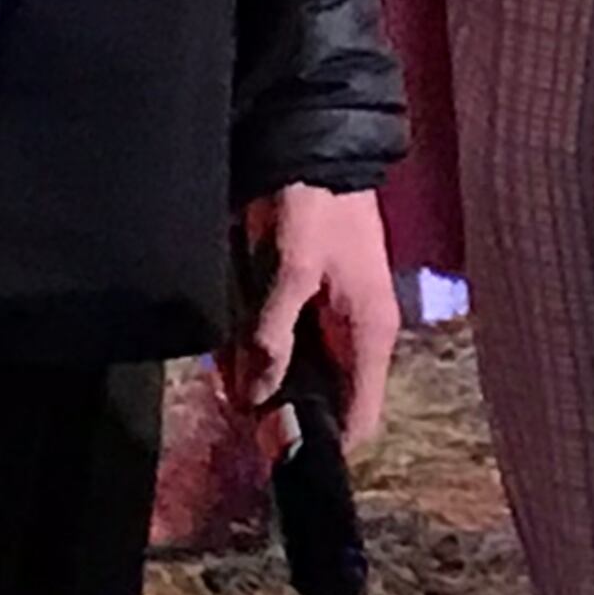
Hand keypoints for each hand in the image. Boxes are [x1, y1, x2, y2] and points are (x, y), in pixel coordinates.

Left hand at [228, 184, 398, 452]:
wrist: (311, 145)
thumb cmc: (313, 207)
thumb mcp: (290, 271)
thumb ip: (272, 338)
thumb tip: (256, 403)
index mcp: (368, 337)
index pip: (357, 423)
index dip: (318, 445)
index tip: (271, 449)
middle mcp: (356, 338)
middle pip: (320, 403)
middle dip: (274, 406)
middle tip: (231, 391)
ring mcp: (334, 320)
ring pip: (298, 375)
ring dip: (260, 374)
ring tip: (225, 360)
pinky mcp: (311, 302)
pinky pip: (285, 345)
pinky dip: (257, 346)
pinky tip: (231, 335)